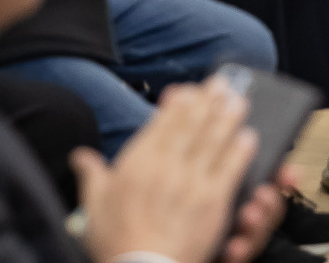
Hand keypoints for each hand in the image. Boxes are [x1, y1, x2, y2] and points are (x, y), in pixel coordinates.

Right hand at [75, 82, 260, 262]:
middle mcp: (166, 165)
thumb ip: (91, 175)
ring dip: (228, 118)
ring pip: (214, 140)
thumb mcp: (94, 206)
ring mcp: (191, 181)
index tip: (187, 90)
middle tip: (222, 85)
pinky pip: (229, 169)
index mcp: (137, 163)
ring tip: (238, 102)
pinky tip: (248, 138)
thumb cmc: (116, 243)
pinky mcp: (212, 201)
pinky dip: (240, 151)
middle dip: (208, 102)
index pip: (162, 123)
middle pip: (192, 125)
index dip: (178, 103)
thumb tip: (80, 156)